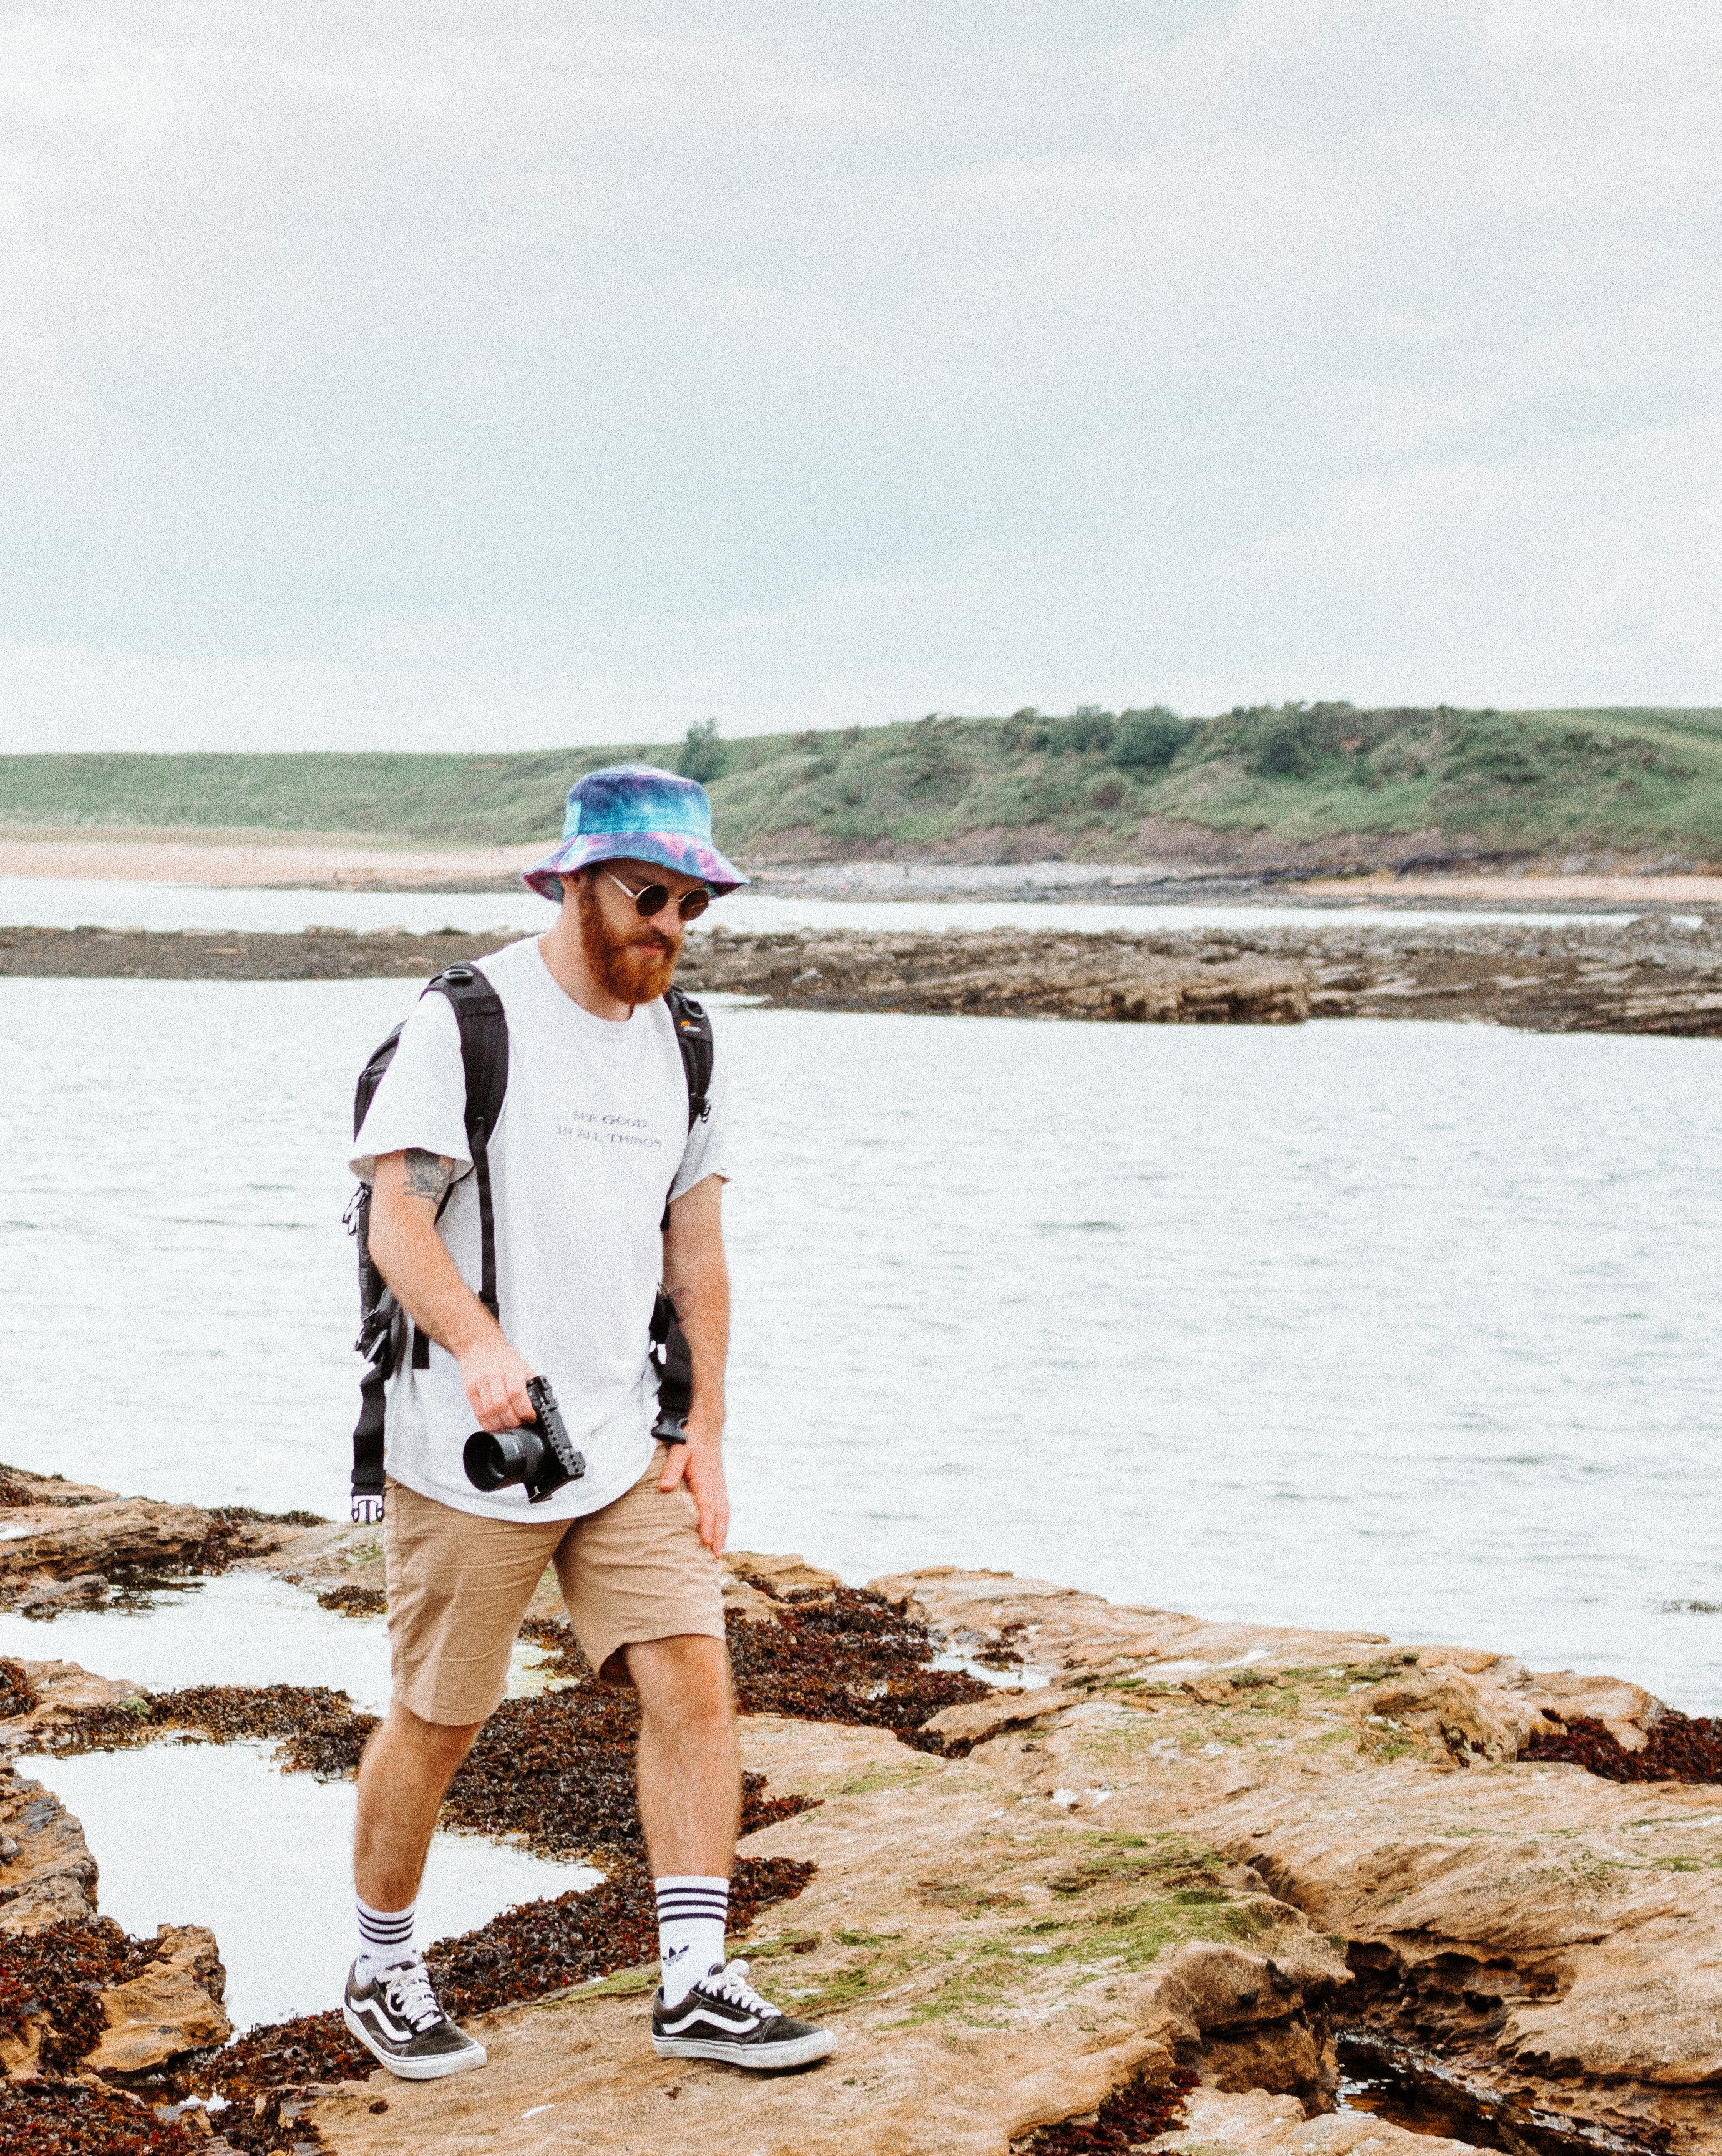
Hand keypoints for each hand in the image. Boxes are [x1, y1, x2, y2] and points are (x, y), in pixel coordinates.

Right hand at [458, 1334, 537, 1432]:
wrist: (477, 1343)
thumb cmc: (501, 1355)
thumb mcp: (521, 1364)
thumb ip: (529, 1383)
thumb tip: (540, 1404)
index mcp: (510, 1368)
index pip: (517, 1393)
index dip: (525, 1410)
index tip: (531, 1417)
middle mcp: (493, 1375)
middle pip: (502, 1406)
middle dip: (513, 1422)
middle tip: (521, 1426)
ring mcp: (479, 1383)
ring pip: (489, 1412)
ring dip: (501, 1426)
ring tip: (509, 1428)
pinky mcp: (469, 1391)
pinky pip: (478, 1413)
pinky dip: (488, 1424)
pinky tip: (495, 1426)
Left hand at [659, 1419, 728, 1556]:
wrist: (705, 1423)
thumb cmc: (689, 1436)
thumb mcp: (678, 1448)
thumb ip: (672, 1468)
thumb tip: (665, 1488)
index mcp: (705, 1477)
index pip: (708, 1506)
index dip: (707, 1525)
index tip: (706, 1542)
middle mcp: (716, 1482)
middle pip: (721, 1513)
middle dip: (720, 1535)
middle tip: (716, 1556)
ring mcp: (719, 1483)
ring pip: (725, 1511)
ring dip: (723, 1531)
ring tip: (718, 1551)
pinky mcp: (719, 1482)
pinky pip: (724, 1506)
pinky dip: (723, 1521)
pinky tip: (719, 1531)